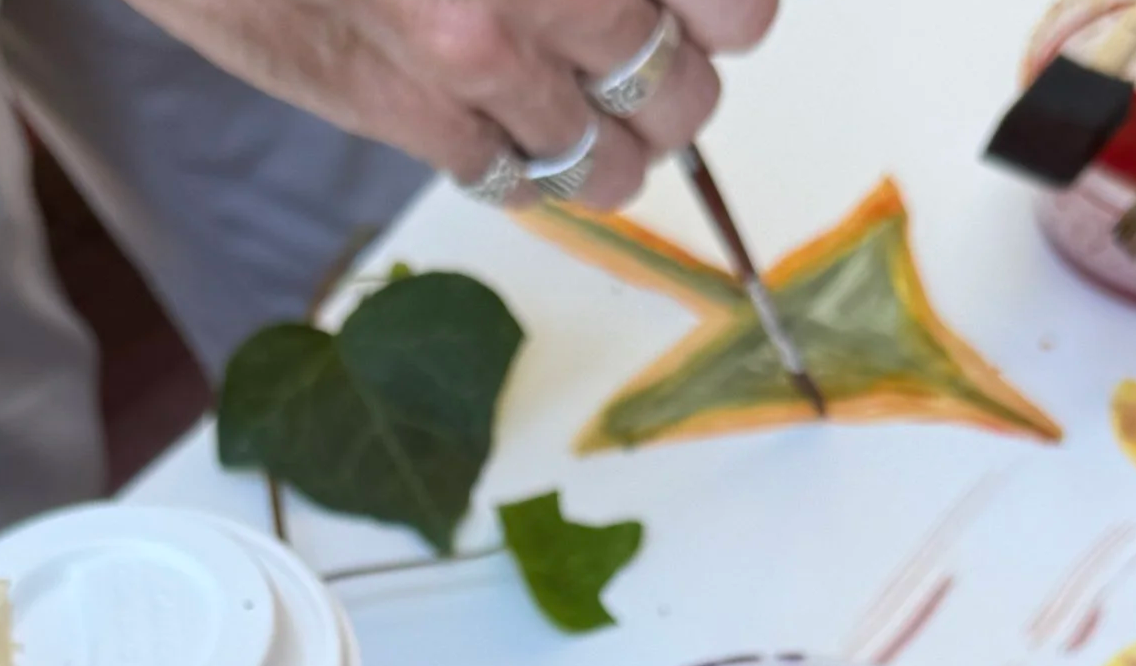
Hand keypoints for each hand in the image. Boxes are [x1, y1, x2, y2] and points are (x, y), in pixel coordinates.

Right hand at [120, 0, 775, 205]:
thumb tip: (618, 4)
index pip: (737, 9)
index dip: (722, 16)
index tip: (696, 14)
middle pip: (681, 89)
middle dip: (674, 80)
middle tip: (651, 59)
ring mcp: (476, 51)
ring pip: (606, 157)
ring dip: (613, 146)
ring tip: (597, 123)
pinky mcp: (399, 107)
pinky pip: (509, 179)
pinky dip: (527, 169)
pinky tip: (513, 136)